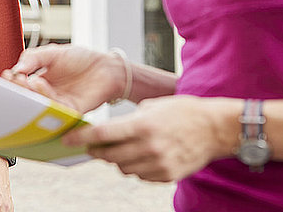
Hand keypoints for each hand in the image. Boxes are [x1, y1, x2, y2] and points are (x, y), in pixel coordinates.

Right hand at [2, 44, 125, 113]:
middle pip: (28, 98)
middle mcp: (47, 95)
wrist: (106, 66)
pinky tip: (39, 84)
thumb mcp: (53, 52)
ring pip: (39, 103)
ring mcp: (58, 104)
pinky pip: (55, 108)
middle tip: (12, 80)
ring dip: (30, 93)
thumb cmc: (80, 59)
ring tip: (25, 80)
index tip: (5, 75)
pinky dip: (46, 97)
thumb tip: (16, 68)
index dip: (12, 82)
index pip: (22, 85)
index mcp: (40, 82)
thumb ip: (34, 58)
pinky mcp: (71, 111)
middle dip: (17, 90)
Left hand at [67, 94, 238, 181]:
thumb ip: (129, 121)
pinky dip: (135, 167)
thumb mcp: (152, 106)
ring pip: (123, 168)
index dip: (81, 139)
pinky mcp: (166, 176)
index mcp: (142, 125)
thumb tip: (107, 133)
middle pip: (109, 155)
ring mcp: (158, 164)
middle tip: (93, 146)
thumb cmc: (182, 111)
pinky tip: (142, 155)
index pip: (102, 135)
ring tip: (124, 147)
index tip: (67, 140)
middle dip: (96, 151)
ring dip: (117, 160)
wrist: (215, 129)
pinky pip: (139, 176)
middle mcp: (148, 147)